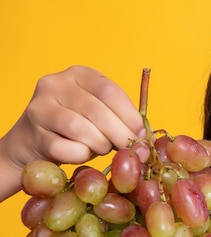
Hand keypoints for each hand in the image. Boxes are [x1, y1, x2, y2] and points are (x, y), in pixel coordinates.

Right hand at [0, 65, 144, 199]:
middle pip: (97, 111)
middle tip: (127, 149)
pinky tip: (81, 154)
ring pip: (80, 129)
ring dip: (100, 145)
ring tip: (102, 149)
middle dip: (119, 134)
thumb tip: (145, 143)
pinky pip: (66, 149)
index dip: (130, 116)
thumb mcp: (99, 114)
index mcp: (78, 74)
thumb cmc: (75, 129)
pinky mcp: (33, 134)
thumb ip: (121, 119)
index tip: (140, 134)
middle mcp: (55, 84)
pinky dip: (80, 156)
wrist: (31, 144)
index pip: (109, 91)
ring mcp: (40, 108)